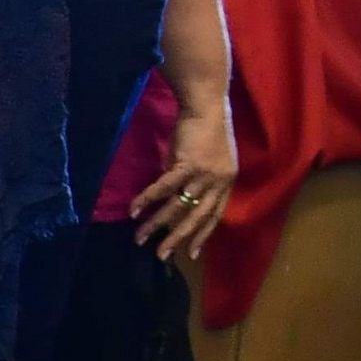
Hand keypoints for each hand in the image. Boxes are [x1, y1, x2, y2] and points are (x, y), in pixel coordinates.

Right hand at [128, 99, 235, 262]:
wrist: (206, 105)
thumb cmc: (205, 129)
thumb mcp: (204, 161)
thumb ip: (193, 181)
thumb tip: (172, 200)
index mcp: (226, 180)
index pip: (215, 214)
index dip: (202, 234)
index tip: (192, 253)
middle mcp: (218, 180)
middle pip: (196, 216)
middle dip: (177, 237)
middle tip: (161, 255)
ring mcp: (204, 173)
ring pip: (178, 206)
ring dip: (156, 223)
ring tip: (139, 237)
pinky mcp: (188, 163)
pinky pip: (165, 188)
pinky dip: (148, 199)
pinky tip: (133, 210)